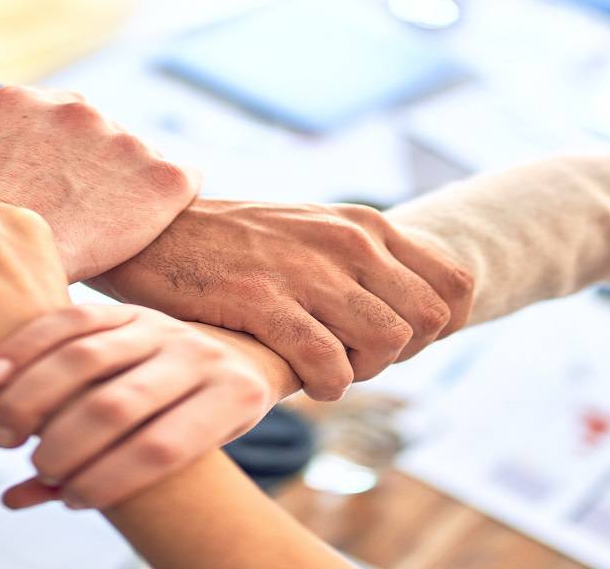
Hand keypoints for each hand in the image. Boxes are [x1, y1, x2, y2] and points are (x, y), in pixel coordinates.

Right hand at [0, 86, 201, 281]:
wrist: (12, 280)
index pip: (41, 131)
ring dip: (122, 192)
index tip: (45, 200)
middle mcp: (73, 109)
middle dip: (85, 177)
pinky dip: (163, 207)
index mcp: (14, 104)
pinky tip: (139, 233)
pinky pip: (178, 183)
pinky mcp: (164, 176)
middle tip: (72, 222)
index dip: (45, 170)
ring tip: (102, 235)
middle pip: (88, 144)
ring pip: (130, 163)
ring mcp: (123, 139)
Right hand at [0, 304, 271, 510]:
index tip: (72, 498)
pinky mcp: (129, 306)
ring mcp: (164, 324)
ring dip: (33, 399)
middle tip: (37, 465)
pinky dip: (24, 349)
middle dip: (65, 444)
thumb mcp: (186, 460)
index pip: (161, 449)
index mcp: (232, 397)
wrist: (231, 359)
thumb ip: (108, 477)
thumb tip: (17, 500)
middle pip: (117, 404)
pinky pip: (70, 320)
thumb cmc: (200, 426)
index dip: (109, 480)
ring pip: (87, 358)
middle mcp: (200, 355)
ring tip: (2, 436)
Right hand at [87, 200, 473, 400]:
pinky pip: (327, 362)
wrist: (155, 230)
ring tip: (325, 368)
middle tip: (355, 358)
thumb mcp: (312, 232)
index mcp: (364, 224)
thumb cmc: (234, 243)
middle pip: (428, 321)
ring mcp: (306, 269)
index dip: (441, 328)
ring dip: (362, 371)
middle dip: (401, 354)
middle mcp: (347, 242)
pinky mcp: (261, 300)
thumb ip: (361, 262)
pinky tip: (301, 380)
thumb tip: (412, 315)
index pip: (454, 283)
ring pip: (386, 343)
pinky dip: (325, 385)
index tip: (400, 342)